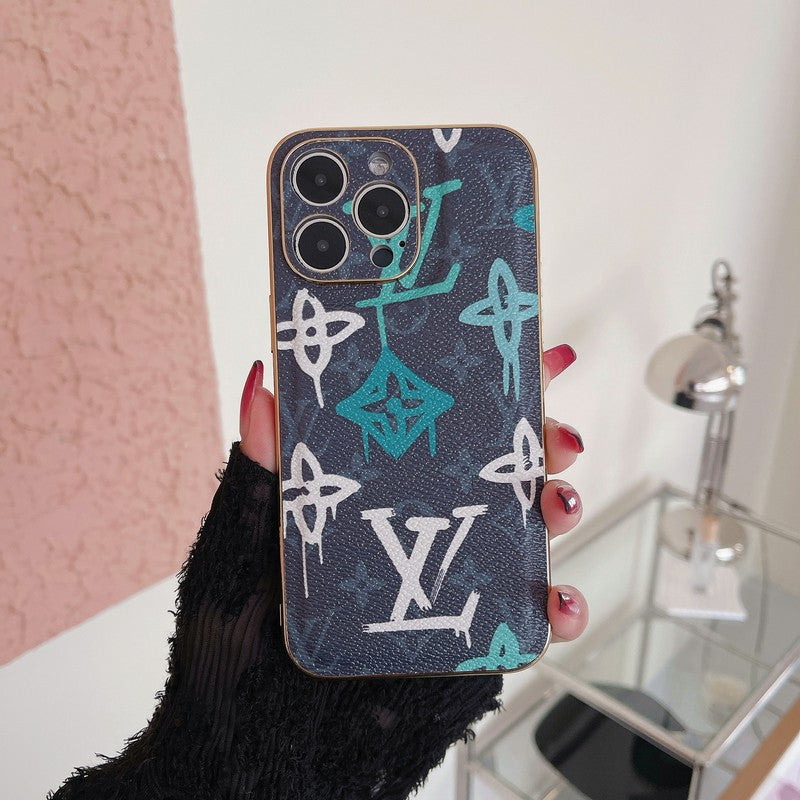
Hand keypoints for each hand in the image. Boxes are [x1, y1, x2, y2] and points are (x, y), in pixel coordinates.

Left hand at [240, 344, 587, 646]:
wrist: (262, 725)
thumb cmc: (253, 625)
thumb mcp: (251, 534)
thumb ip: (266, 466)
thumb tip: (263, 385)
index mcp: (387, 483)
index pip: (449, 417)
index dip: (498, 381)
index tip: (536, 355)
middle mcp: (428, 518)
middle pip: (504, 464)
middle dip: (544, 440)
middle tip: (554, 438)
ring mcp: (456, 569)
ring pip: (531, 527)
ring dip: (561, 507)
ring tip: (557, 505)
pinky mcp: (472, 626)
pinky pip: (531, 613)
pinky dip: (560, 606)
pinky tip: (556, 604)